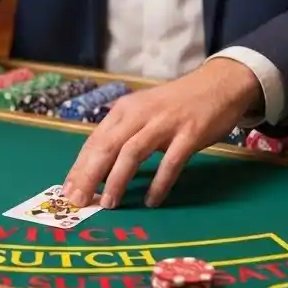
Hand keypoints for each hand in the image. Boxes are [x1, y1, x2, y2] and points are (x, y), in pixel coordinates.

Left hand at [62, 58, 261, 208]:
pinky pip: (170, 162)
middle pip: (107, 147)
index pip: (94, 141)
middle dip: (90, 176)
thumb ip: (122, 135)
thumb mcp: (142, 112)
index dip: (79, 167)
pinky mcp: (189, 134)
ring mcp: (165, 123)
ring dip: (117, 180)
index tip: (69, 191)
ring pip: (132, 153)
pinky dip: (159, 183)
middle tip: (79, 201)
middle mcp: (140, 114)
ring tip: (109, 204)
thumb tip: (97, 168)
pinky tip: (151, 200)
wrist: (218, 84)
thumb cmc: (176, 104)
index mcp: (124, 110)